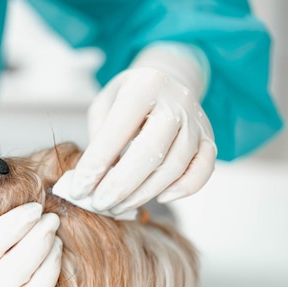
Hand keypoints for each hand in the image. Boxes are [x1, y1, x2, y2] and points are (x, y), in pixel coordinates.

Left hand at [56, 43, 216, 216]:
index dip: (95, 166)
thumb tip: (90, 182)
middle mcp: (175, 101)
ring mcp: (196, 121)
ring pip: (173, 168)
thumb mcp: (104, 106)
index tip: (78, 190)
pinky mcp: (209, 140)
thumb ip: (98, 139)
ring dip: (143, 194)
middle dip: (120, 186)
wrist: (167, 81)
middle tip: (99, 204)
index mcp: (144, 86)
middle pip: (149, 153)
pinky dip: (182, 190)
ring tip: (117, 206)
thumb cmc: (127, 98)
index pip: (116, 133)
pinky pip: (202, 172)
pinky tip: (160, 197)